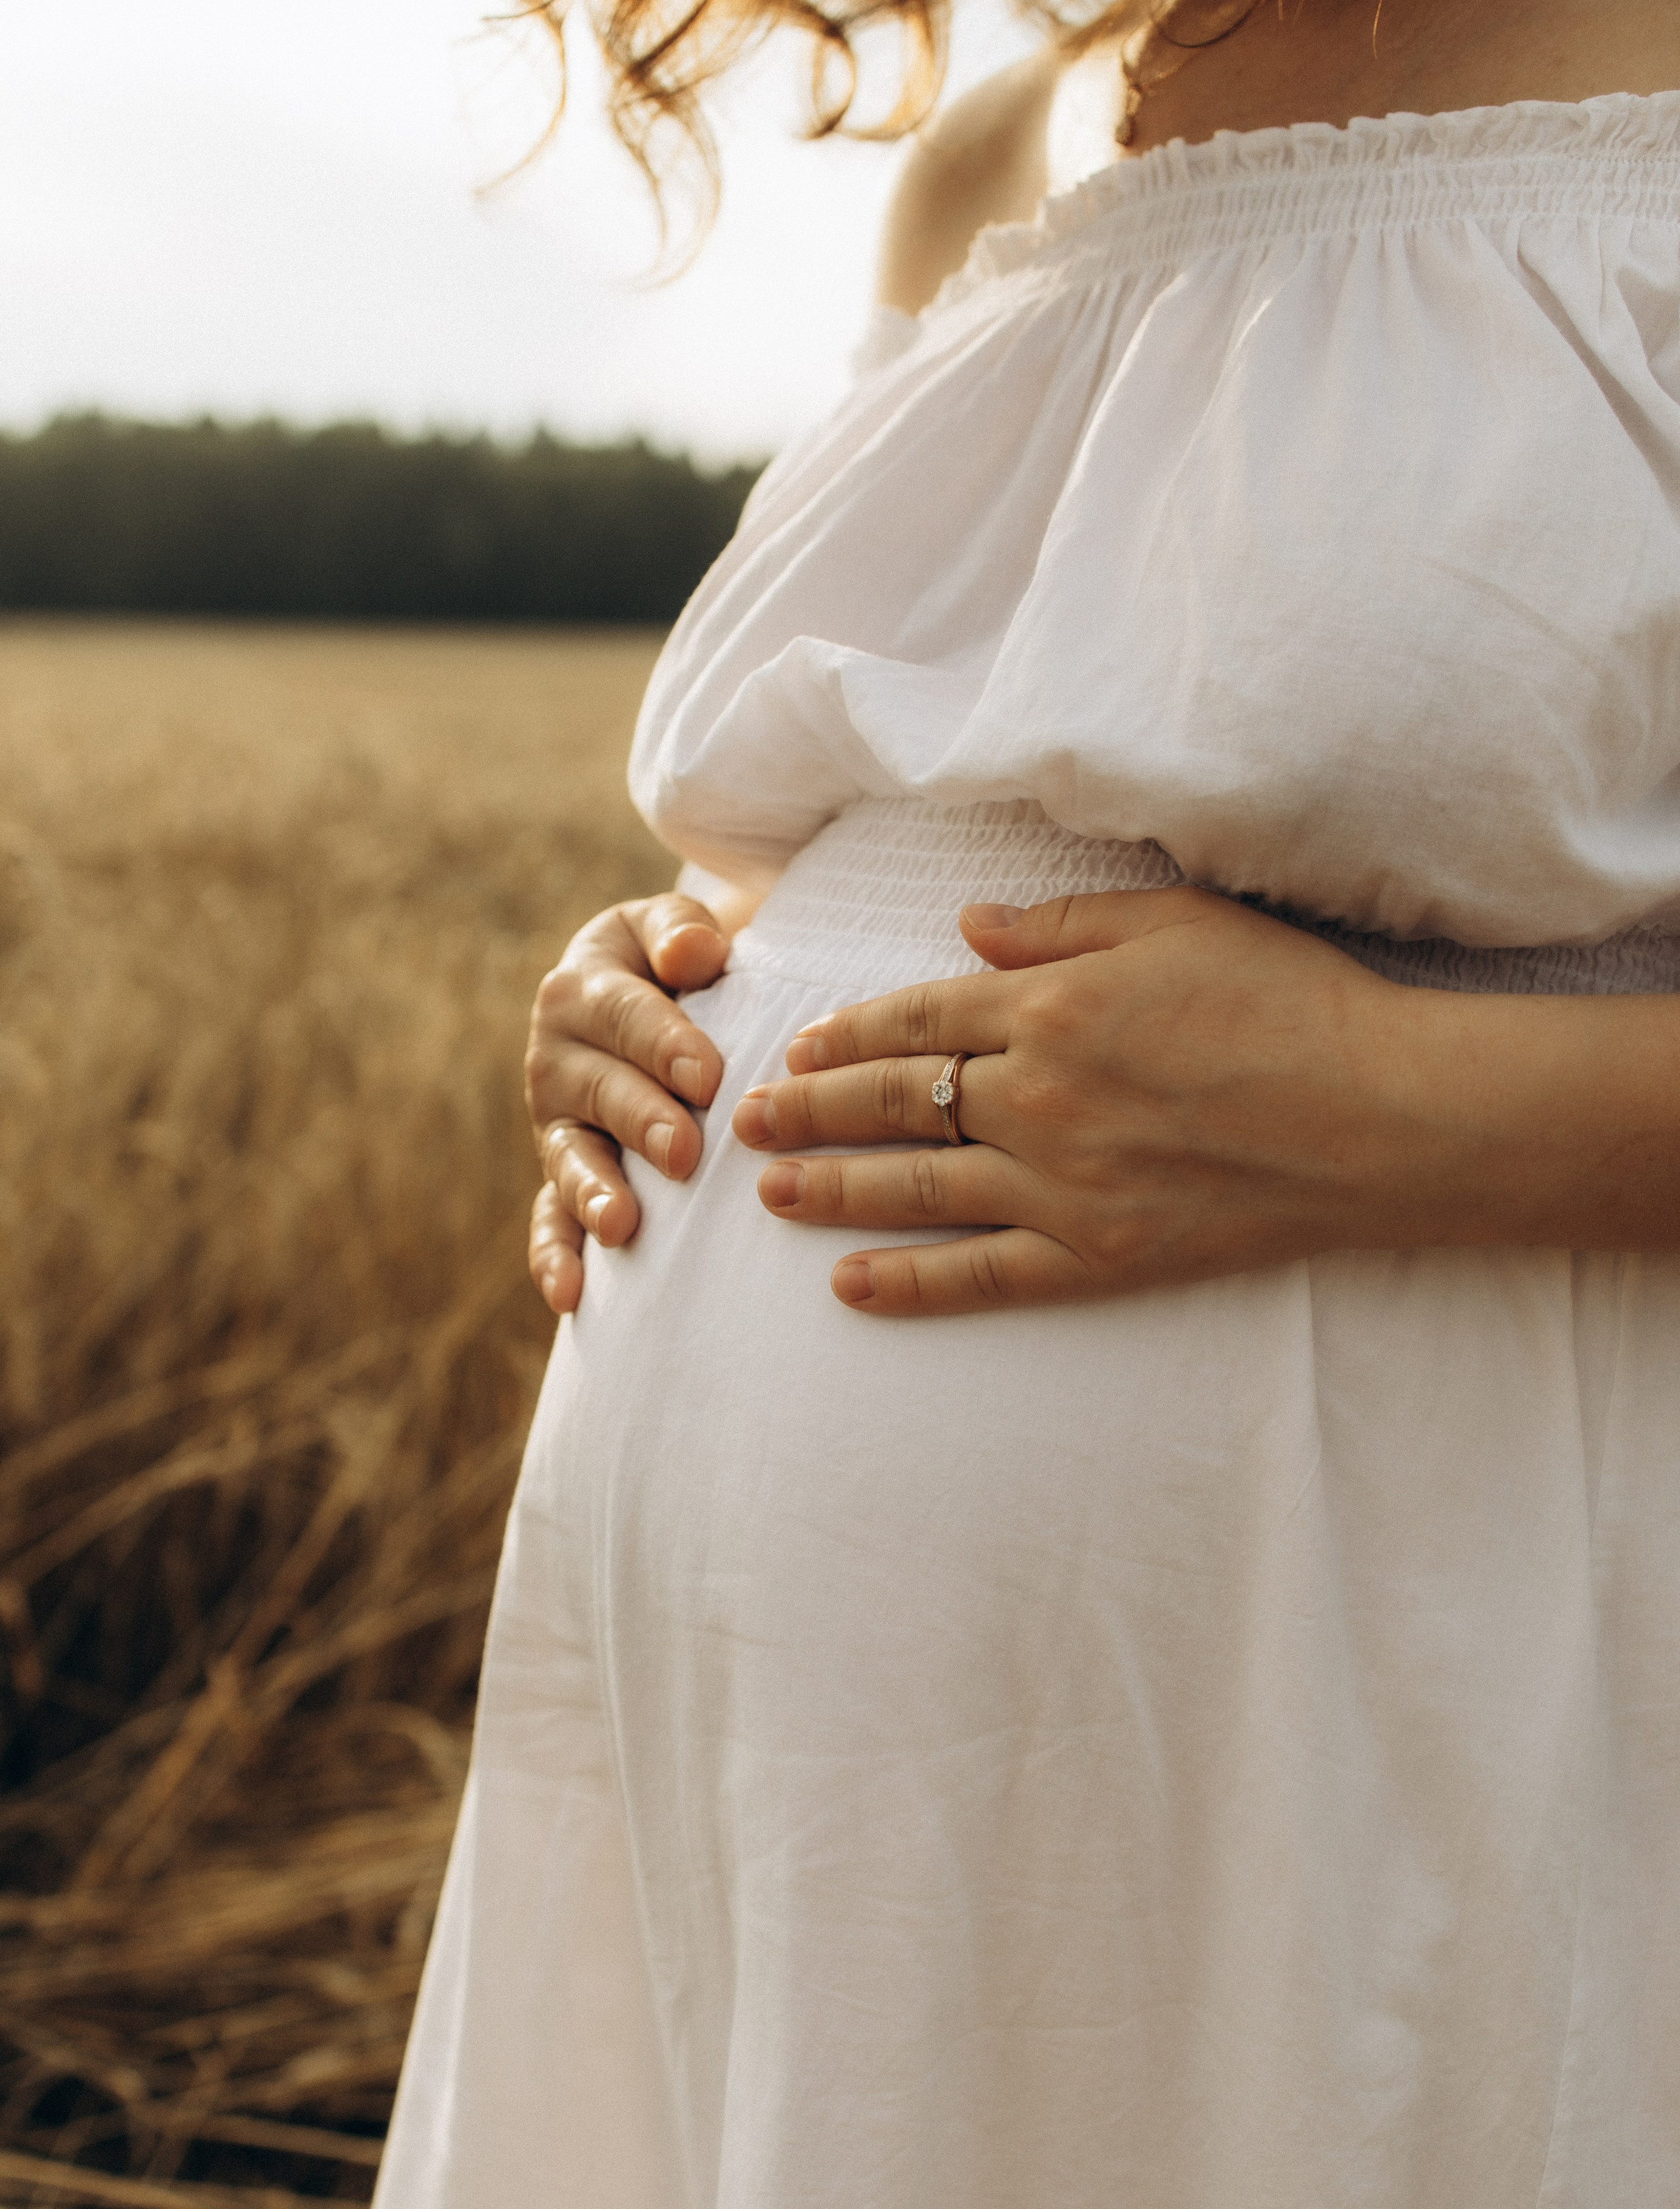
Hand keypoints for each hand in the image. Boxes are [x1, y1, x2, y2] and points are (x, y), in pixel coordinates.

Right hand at [526, 894, 730, 1313]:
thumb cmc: (675, 962)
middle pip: (597, 1090)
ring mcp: (555, 1123)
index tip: (708, 1076)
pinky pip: (549, 1217)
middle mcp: (555, 1057)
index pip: (624, 1014)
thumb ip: (681, 931)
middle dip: (640, 1120)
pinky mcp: (560, 1173)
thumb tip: (694, 953)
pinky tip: (570, 1294)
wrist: (649, 996)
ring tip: (622, 1226)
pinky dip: (555, 1254)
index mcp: (582, 989)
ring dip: (593, 1192)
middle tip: (685, 1153)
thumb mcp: (673, 930)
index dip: (664, 1043)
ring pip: (569, 1158)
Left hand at [730, 887, 1442, 1315]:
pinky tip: (848, 1286)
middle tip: (742, 1120)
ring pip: (915, 1189)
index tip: (793, 1046)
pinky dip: (907, 1284)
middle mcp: (1037, 1096)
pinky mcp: (1096, 1259)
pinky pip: (978, 1277)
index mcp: (1052, 1007)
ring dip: (832, 1189)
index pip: (916, 1018)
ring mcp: (1061, 1185)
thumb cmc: (1290, 1002)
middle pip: (894, 1102)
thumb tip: (966, 926)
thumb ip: (1061, 923)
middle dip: (809, 1110)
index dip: (845, 1032)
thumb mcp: (1177, 922)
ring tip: (768, 1191)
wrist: (1379, 1116)